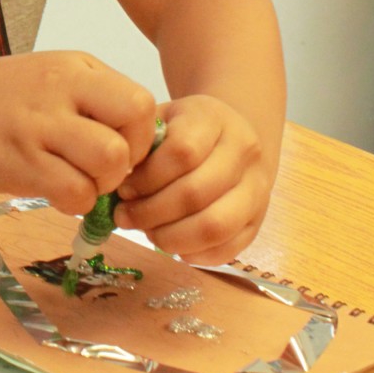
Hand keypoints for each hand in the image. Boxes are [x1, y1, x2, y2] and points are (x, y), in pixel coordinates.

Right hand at [0, 51, 156, 214]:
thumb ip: (90, 99)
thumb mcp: (46, 78)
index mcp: (76, 67)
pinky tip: (54, 195)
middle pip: (136, 121)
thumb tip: (134, 145)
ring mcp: (41, 123)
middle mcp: (63, 88)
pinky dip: (75, 203)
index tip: (120, 153)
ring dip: (103, 183)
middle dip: (132, 157)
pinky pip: (75, 191)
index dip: (142, 136)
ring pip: (111, 159)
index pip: (141, 101)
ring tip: (77, 183)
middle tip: (104, 171)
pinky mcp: (20, 160)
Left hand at [114, 94, 274, 263]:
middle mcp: (244, 151)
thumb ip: (141, 143)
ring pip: (215, 225)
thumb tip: (113, 179)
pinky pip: (228, 248)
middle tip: (124, 217)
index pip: (183, 152)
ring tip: (147, 233)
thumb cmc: (186, 128)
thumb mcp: (163, 118)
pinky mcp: (259, 221)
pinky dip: (194, 254)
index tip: (122, 187)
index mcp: (214, 118)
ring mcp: (257, 188)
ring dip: (171, 238)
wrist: (234, 135)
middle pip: (196, 193)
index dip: (147, 177)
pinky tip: (171, 243)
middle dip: (151, 212)